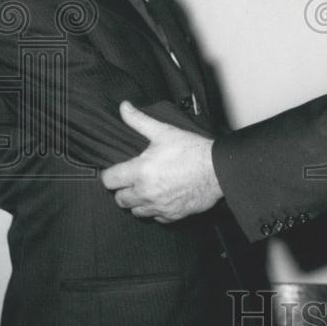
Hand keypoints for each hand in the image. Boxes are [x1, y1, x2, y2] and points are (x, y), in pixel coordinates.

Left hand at [101, 101, 222, 221]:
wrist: (217, 169)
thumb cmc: (192, 150)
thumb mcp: (164, 131)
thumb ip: (139, 120)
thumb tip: (124, 107)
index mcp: (140, 172)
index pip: (109, 180)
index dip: (111, 174)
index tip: (118, 171)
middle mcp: (146, 192)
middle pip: (120, 199)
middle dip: (124, 189)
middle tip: (134, 179)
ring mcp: (159, 207)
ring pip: (136, 211)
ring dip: (138, 201)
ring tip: (147, 188)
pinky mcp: (172, 216)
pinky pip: (156, 218)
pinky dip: (156, 210)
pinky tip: (163, 197)